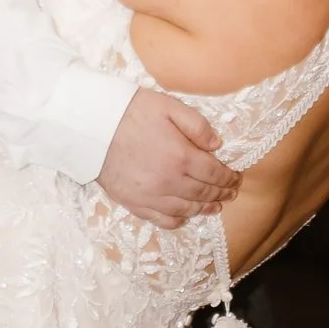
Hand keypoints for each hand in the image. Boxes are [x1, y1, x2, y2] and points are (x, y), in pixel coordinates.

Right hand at [96, 85, 239, 226]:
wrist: (92, 127)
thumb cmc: (131, 112)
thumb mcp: (169, 107)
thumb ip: (197, 125)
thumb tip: (217, 145)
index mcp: (181, 157)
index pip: (215, 174)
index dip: (229, 178)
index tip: (236, 178)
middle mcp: (170, 182)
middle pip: (204, 193)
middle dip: (221, 194)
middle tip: (231, 193)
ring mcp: (152, 196)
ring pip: (186, 209)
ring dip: (204, 209)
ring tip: (215, 207)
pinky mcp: (134, 204)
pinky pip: (162, 220)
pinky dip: (178, 221)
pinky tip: (185, 217)